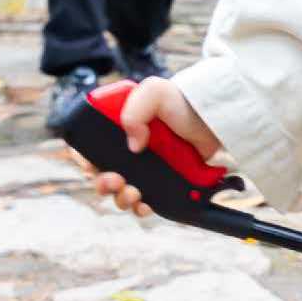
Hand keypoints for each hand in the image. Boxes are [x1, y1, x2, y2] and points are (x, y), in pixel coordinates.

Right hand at [73, 74, 219, 218]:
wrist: (217, 122)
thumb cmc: (185, 103)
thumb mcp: (155, 93)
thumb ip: (135, 111)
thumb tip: (132, 145)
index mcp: (118, 127)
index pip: (89, 147)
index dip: (84, 160)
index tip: (91, 168)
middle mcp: (128, 148)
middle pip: (102, 174)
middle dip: (103, 183)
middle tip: (116, 181)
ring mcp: (145, 167)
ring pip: (120, 191)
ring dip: (120, 198)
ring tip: (133, 193)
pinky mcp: (162, 182)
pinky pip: (145, 200)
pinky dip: (140, 207)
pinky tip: (145, 205)